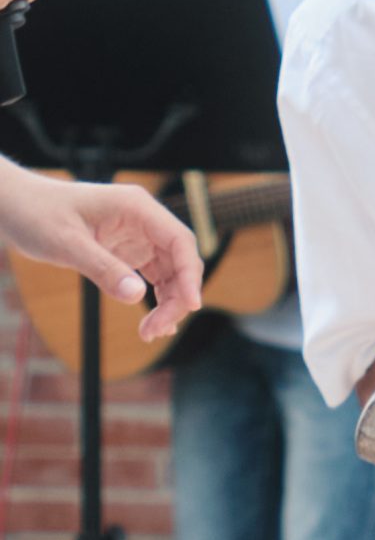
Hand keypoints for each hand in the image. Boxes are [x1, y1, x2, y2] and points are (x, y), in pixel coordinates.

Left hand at [0, 166, 202, 339]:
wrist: (14, 206)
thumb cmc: (36, 214)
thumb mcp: (66, 244)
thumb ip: (102, 269)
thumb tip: (137, 296)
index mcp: (137, 208)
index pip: (179, 241)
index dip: (190, 274)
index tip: (191, 304)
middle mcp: (144, 220)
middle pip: (179, 261)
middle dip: (176, 296)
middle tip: (157, 330)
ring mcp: (137, 236)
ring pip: (170, 272)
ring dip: (168, 302)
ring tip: (151, 332)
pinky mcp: (127, 250)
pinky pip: (152, 276)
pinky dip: (155, 299)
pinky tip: (151, 320)